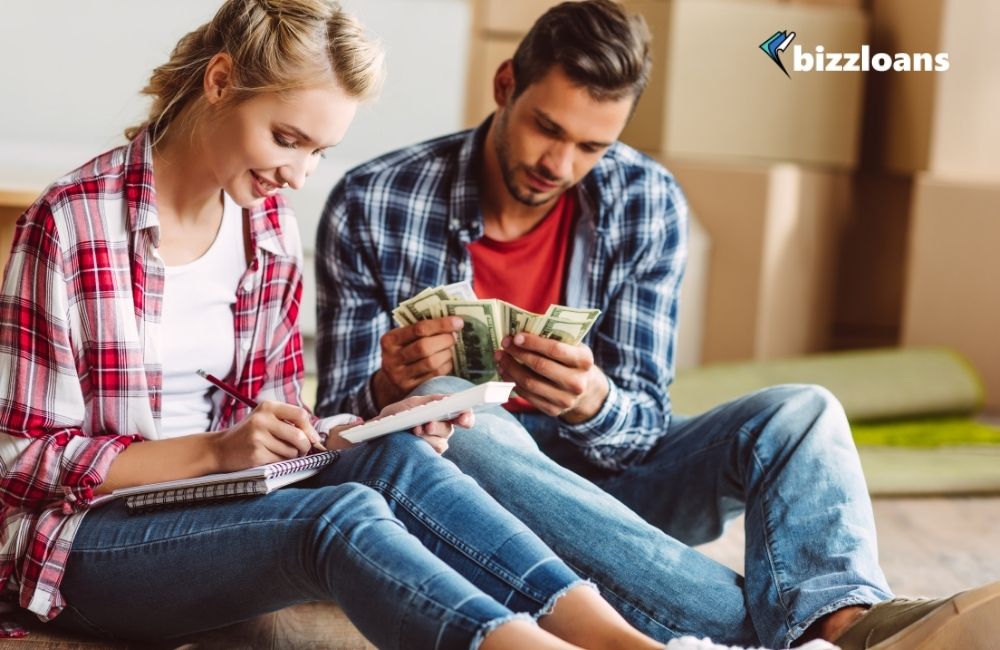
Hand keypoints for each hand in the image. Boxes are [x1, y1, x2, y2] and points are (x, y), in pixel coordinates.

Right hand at [212, 401, 321, 470]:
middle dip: (305, 447)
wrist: (220, 449)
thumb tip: (315, 438)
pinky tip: (268, 457)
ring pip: (291, 451)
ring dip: (291, 456)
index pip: (300, 414)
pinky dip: (280, 462)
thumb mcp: (266, 419)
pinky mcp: (256, 453)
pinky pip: (281, 461)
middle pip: (299, 435)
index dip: (310, 429)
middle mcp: (262, 419)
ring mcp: (258, 437)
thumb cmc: (250, 434)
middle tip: (301, 451)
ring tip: (278, 452)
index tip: (312, 439)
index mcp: (267, 406)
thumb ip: (289, 422)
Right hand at [374, 316, 463, 407]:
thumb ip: (421, 330)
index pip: (419, 328)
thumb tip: (452, 323)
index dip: (441, 324)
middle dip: (445, 340)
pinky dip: (445, 366)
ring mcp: (400, 376)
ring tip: (449, 349)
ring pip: (431, 362)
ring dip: (446, 354)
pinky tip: (447, 361)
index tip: (458, 322)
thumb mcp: (403, 339)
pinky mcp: (410, 389)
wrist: (389, 382)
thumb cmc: (403, 352)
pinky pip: (434, 375)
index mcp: (389, 340)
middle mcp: (391, 359)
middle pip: (425, 347)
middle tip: (454, 337)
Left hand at [377, 394, 474, 454]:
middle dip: (437, 427)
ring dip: (425, 438)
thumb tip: (447, 399)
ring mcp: (436, 444)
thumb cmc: (398, 415)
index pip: (463, 414)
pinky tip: (409, 443)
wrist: (380, 432)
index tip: (463, 418)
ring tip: (412, 432)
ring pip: (439, 443)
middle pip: (448, 429)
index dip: (467, 417)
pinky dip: (419, 447)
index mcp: (443, 413)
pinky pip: (429, 454)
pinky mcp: (428, 457)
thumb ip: (430, 401)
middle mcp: (443, 429)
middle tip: (426, 425)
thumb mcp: (411, 404)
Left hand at [494, 333, 608, 423]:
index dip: (533, 342)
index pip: (555, 349)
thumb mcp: (573, 347)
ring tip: (500, 357)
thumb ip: (554, 339)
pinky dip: (513, 382)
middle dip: (518, 353)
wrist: (586, 390)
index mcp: (584, 361)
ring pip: (530, 382)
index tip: (516, 337)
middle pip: (540, 366)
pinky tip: (505, 372)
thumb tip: (520, 333)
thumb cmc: (572, 361)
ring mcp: (565, 399)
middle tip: (504, 344)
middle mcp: (577, 382)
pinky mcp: (553, 410)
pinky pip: (527, 395)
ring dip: (510, 368)